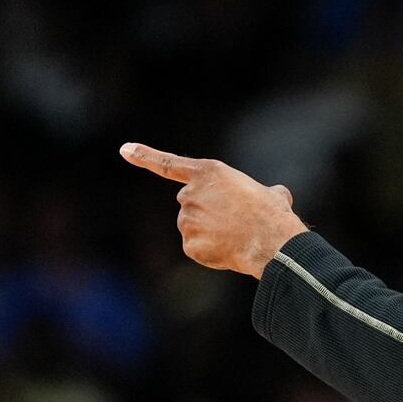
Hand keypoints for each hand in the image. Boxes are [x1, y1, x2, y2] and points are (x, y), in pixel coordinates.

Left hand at [120, 143, 307, 278]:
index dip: (144, 156)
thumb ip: (262, 191)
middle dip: (207, 213)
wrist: (270, 241)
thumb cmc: (273, 214)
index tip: (124, 149)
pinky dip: (210, 252)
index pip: (169, 164)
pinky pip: (196, 249)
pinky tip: (229, 250)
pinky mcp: (188, 244)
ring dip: (210, 233)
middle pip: (190, 204)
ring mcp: (187, 220)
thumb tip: (277, 196)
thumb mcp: (272, 193)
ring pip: (193, 228)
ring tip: (236, 236)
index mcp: (209, 173)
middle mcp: (191, 194)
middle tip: (235, 221)